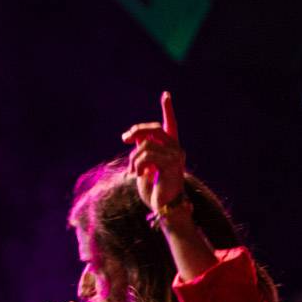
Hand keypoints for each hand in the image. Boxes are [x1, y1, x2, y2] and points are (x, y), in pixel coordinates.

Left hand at [122, 91, 185, 215]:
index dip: (168, 109)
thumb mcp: (144, 164)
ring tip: (132, 171)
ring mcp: (176, 156)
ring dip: (133, 158)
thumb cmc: (154, 188)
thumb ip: (142, 149)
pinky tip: (136, 175)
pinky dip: (137, 165)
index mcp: (171, 147)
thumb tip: (133, 138)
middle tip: (124, 139)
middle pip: (154, 129)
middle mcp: (176, 149)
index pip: (170, 124)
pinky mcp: (171, 165)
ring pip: (146, 145)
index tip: (166, 94)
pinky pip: (147, 156)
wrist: (164, 207)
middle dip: (137, 131)